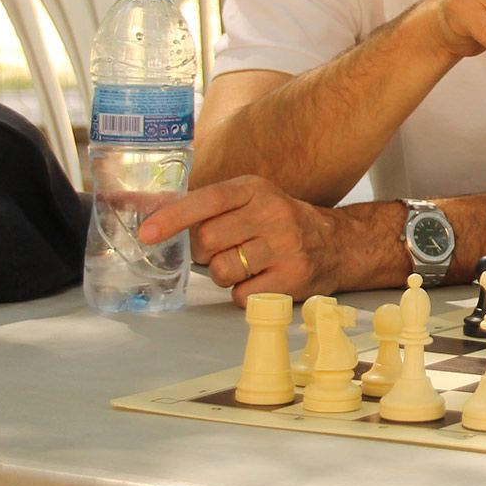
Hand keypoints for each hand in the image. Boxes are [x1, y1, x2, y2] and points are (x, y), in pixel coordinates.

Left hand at [138, 175, 344, 305]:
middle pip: (207, 242)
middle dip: (203, 253)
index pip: (207, 201)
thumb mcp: (253, 200)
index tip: (146, 234)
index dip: (173, 218)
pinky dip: (243, 293)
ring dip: (223, 274)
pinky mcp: (291, 278)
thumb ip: (210, 207)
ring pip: (221, 271)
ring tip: (246, 265)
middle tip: (221, 250)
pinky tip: (262, 279)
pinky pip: (241, 295)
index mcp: (256, 190)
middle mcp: (272, 214)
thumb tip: (150, 216)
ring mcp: (284, 247)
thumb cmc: (282, 222)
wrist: (339, 244)